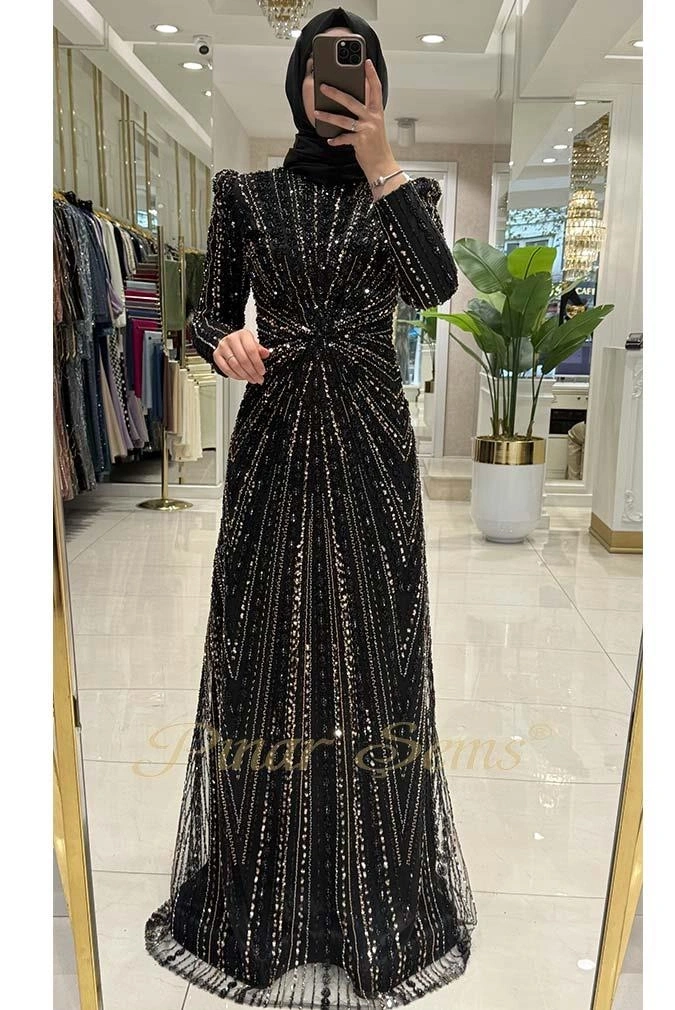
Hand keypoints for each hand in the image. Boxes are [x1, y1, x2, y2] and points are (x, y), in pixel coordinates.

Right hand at [214, 327, 270, 382]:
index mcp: (243, 334)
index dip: (257, 363)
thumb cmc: (243, 344)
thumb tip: (266, 353)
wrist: (230, 343)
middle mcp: (231, 339)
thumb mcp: (254, 344)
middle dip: (252, 372)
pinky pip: (226, 369)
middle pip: (243, 359)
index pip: (251, 350)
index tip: (262, 371)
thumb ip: (260, 350)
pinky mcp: (216, 355)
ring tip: (251, 379)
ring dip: (245, 375)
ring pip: (235, 365)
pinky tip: (242, 377)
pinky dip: (235, 376)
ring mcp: (223, 347)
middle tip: (258, 378)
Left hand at [313, 58, 397, 179]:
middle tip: (323, 86)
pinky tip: (329, 139)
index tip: (366, 63)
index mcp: (377, 112)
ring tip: (317, 111)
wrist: (382, 165)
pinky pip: (344, 138)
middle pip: (352, 100)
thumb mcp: (374, 126)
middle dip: (335, 93)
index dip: (371, 75)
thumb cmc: (376, 145)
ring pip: (343, 119)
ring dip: (328, 116)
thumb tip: (350, 102)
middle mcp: (373, 118)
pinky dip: (336, 139)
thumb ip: (365, 113)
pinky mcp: (360, 141)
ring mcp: (366, 129)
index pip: (375, 89)